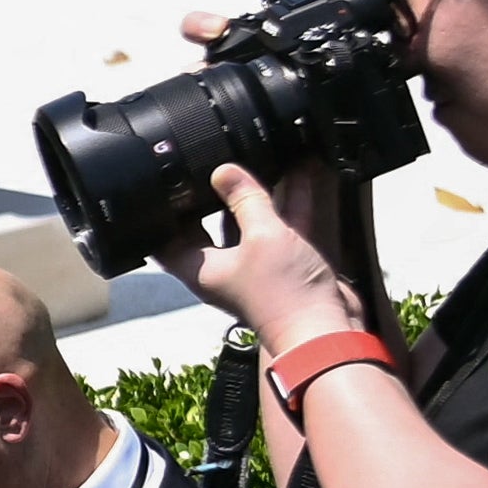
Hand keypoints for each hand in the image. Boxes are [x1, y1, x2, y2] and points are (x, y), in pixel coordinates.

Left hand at [166, 164, 372, 353]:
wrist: (326, 330)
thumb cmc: (284, 295)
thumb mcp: (262, 235)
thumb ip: (245, 199)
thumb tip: (222, 171)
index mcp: (201, 267)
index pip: (166, 239)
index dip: (161, 213)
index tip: (164, 185)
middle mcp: (224, 267)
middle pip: (207, 226)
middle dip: (209, 195)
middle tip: (208, 163)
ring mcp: (255, 265)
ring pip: (249, 221)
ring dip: (256, 193)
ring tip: (256, 158)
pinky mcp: (285, 263)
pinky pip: (282, 226)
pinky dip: (289, 202)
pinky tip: (299, 173)